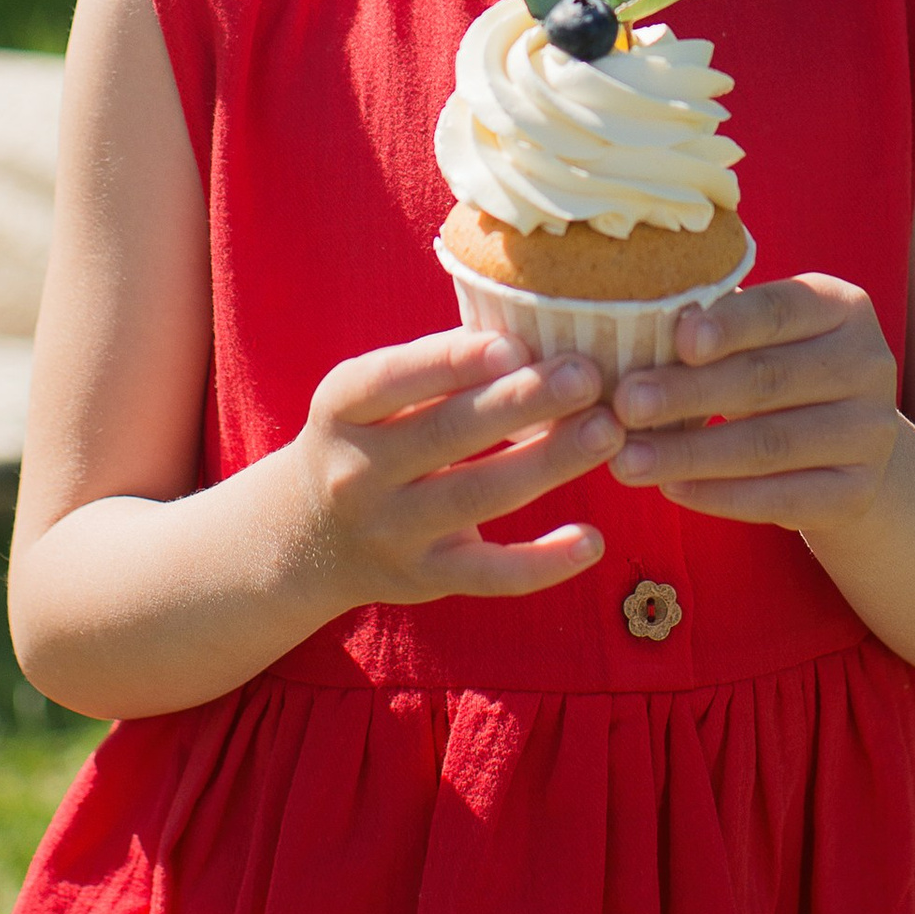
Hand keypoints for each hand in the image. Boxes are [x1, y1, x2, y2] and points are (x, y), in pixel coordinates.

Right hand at [295, 325, 621, 603]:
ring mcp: (390, 530)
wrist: (308, 537)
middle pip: (446, 434)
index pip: (395, 378)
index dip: (453, 361)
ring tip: (606, 432)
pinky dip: (543, 562)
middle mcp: (358, 471)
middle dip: (522, 403)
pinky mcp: (423, 578)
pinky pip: (489, 575)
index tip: (515, 344)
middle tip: (587, 376)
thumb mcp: (372, 397)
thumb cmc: (368, 439)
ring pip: (476, 497)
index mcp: (344, 406)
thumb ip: (437, 368)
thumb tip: (534, 334)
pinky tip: (592, 540)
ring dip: (547, 464)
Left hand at [610, 275, 898, 526]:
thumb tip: (634, 326)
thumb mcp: (757, 337)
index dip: (731, 324)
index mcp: (840, 308)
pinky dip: (721, 497)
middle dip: (690, 393)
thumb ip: (712, 328)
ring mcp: (871, 433)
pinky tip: (672, 489)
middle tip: (626, 404)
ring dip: (691, 453)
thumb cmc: (776, 370)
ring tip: (628, 459)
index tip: (681, 340)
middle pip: (767, 379)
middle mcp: (868, 364)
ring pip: (770, 445)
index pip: (781, 309)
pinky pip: (782, 499)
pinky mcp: (859, 492)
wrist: (844, 446)